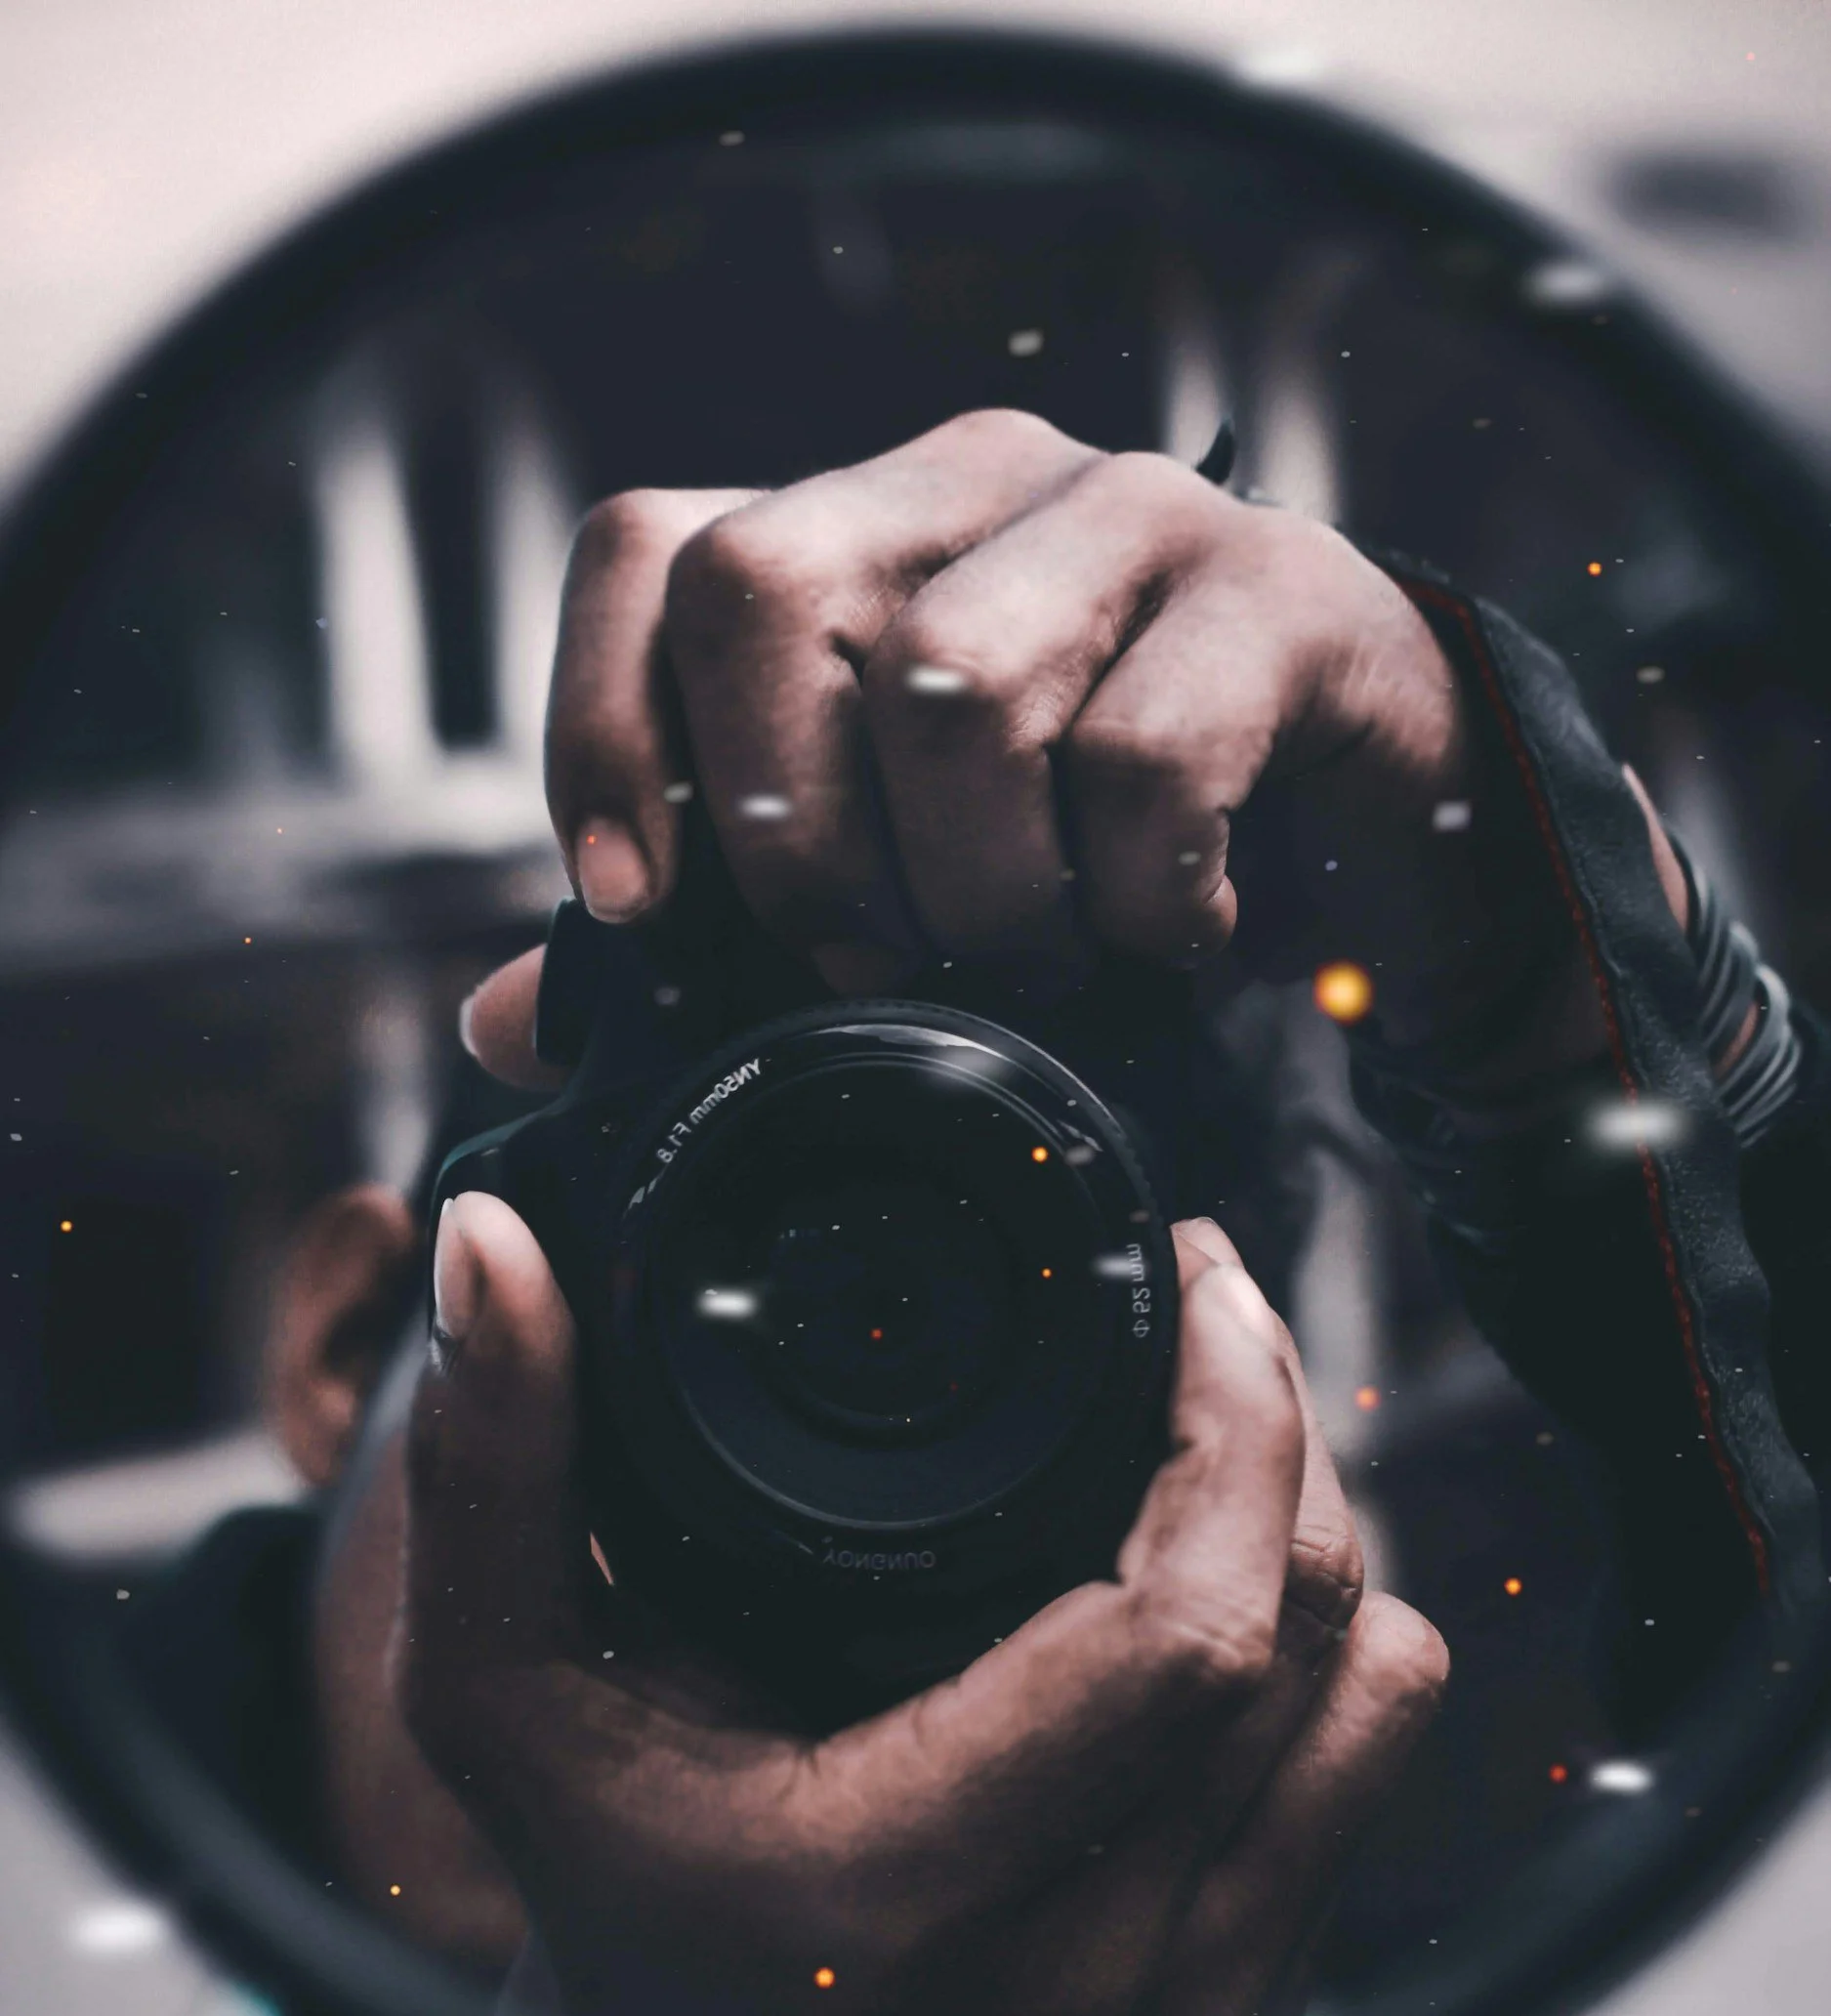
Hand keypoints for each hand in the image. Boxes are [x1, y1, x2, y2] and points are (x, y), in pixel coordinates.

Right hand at [402, 1198, 1445, 2015]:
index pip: (1191, 1636)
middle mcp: (1095, 1977)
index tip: (1192, 1285)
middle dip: (1284, 1425)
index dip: (1233, 1429)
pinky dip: (1329, 1646)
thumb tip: (490, 1243)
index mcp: (922, 1889)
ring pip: (1373, 1697)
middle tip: (1204, 1304)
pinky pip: (1367, 1773)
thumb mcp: (509, 1697)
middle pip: (1310, 1633)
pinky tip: (1232, 1581)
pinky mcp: (1248, 2011)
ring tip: (1220, 1430)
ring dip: (1322, 1526)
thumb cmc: (610, 1901)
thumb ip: (495, 1471)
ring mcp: (1193, 2010)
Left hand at [539, 407, 1605, 1096]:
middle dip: (790, 833)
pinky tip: (1172, 941)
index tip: (634, 912)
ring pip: (955, 683)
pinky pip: (1148, 758)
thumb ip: (718, 933)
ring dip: (979, 892)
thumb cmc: (1111, 852)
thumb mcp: (896, 888)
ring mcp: (1137, 517)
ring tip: (1043, 958)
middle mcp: (977, 485)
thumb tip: (510, 1026)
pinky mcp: (1286, 596)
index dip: (602, 729)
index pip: (653, 549)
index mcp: (859, 531)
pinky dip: (1138, 903)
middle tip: (864, 964)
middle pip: (766, 581)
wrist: (1388, 828)